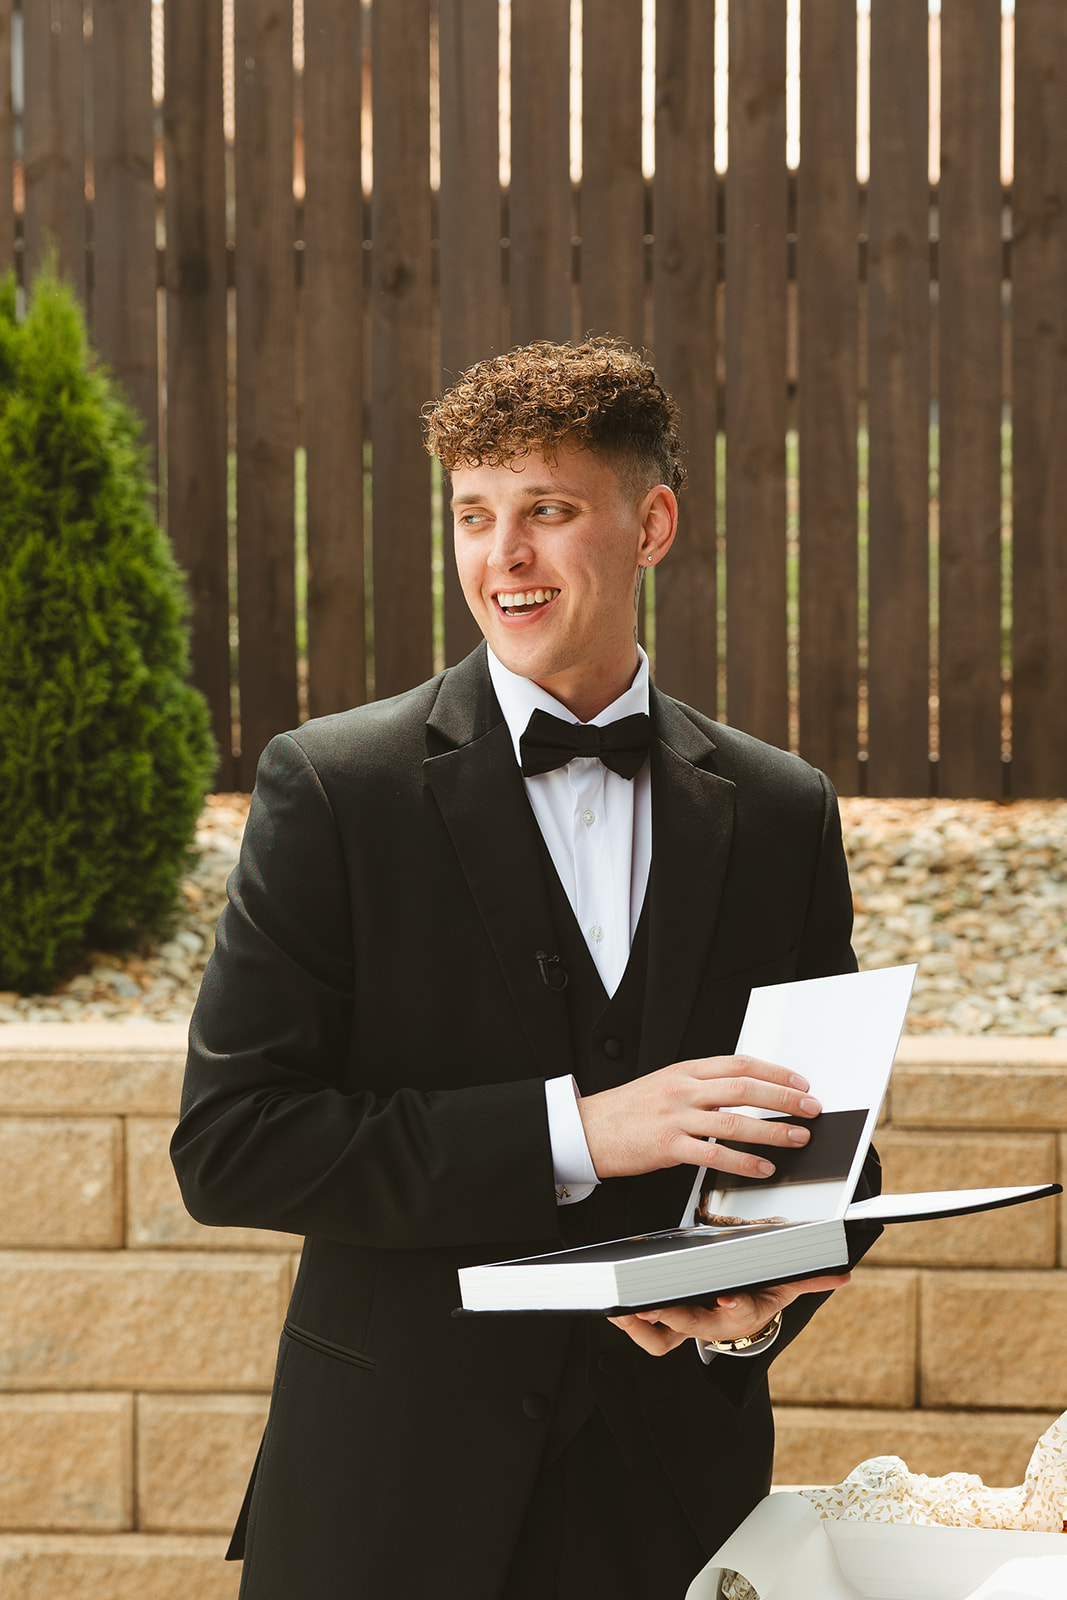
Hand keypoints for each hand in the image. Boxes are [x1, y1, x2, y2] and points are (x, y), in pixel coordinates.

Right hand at [577, 1053, 821, 1180]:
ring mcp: (676, 1117)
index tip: (800, 1081)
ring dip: (773, 1130)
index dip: (775, 1071)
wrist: (587, 1129)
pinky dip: (743, 1162)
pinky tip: (763, 1168)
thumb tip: (742, 1092)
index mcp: (685, 1070)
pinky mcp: (668, 1146)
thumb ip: (699, 1085)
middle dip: (784, 1097)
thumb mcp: (664, 1083)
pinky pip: (713, 1155)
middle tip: (811, 1107)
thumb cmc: (627, 1109)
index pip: (739, 1064)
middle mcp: (683, 1089)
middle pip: (745, 1088)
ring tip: (798, 1137)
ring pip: (735, 1121)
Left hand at [608, 1273, 850, 1356]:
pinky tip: (613, 1303)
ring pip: (662, 1339)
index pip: (743, 1312)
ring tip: (621, 1307)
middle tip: (656, 1302)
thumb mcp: (783, 1284)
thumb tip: (842, 1273)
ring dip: (641, 1325)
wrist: (741, 1311)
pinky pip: (647, 1334)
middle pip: (694, 1327)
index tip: (728, 1297)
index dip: (736, 1307)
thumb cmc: (758, 1292)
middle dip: (676, 1316)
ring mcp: (688, 1327)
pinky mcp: (668, 1325)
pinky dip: (629, 1322)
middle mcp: (713, 1325)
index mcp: (743, 1313)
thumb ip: (809, 1277)